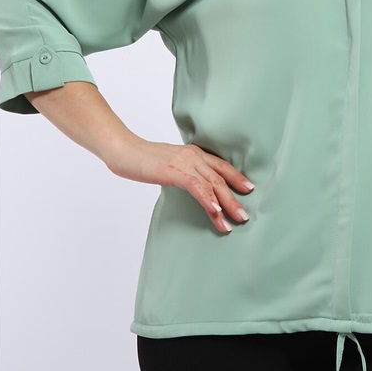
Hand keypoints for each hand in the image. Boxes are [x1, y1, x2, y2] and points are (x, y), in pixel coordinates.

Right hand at [105, 136, 253, 233]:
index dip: (236, 177)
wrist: (123, 149)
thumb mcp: (169, 164)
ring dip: (226, 204)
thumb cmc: (142, 160)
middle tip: (244, 215)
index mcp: (194, 153)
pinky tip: (215, 210)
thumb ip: (183, 172)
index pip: (221, 166)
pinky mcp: (174, 170)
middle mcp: (193, 155)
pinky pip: (196, 186)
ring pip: (212, 184)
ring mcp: (184, 162)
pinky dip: (207, 199)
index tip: (248, 189)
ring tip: (235, 220)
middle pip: (221, 178)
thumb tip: (192, 187)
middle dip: (235, 198)